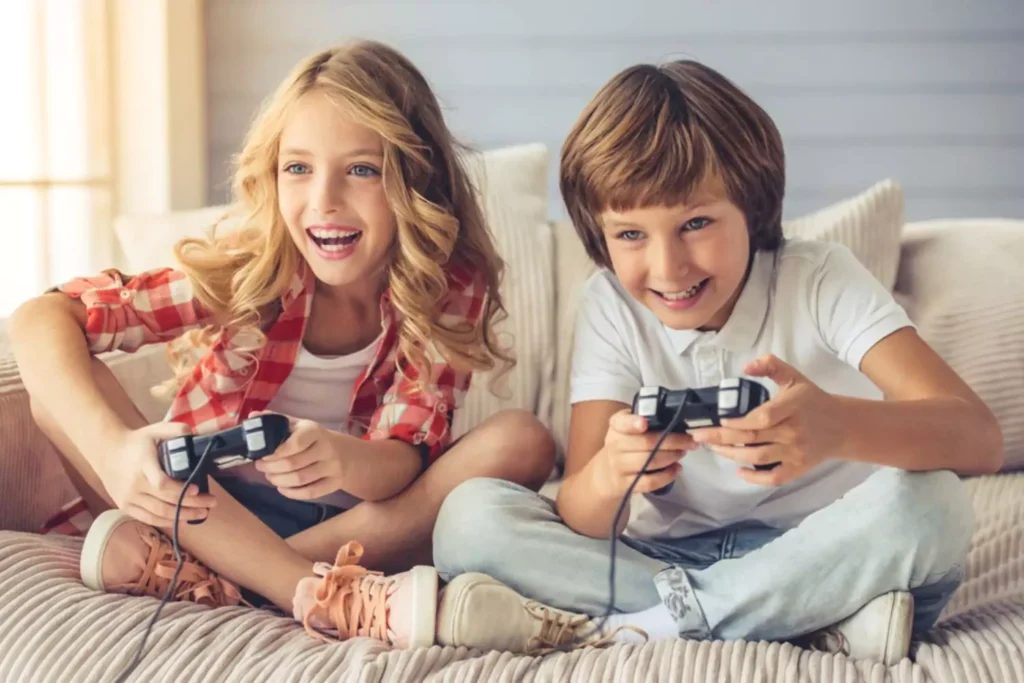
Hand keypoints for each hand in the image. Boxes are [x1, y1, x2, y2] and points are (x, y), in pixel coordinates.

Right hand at [99, 422, 217, 526]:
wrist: (106, 452)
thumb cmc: (136, 442)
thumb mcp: (155, 430)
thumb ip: (176, 430)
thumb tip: (197, 437)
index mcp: (143, 465)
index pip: (161, 483)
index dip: (180, 490)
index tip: (197, 489)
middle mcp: (134, 485)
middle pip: (165, 501)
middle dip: (191, 505)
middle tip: (211, 503)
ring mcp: (128, 498)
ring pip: (158, 513)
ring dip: (182, 516)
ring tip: (202, 514)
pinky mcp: (125, 506)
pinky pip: (147, 518)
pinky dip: (166, 521)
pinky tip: (181, 519)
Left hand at [251, 413, 346, 500]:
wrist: (345, 453)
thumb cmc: (313, 439)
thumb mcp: (298, 425)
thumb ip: (276, 421)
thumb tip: (253, 416)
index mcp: (315, 431)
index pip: (296, 443)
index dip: (275, 453)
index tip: (262, 456)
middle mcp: (326, 448)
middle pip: (294, 464)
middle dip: (271, 468)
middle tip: (260, 467)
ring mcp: (333, 467)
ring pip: (300, 479)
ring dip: (279, 480)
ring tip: (270, 476)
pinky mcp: (335, 483)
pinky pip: (311, 493)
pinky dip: (292, 493)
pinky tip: (282, 488)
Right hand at [589, 409, 698, 497]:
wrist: (605, 474)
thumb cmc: (622, 445)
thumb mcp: (624, 427)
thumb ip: (641, 418)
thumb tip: (673, 417)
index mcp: (616, 427)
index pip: (621, 423)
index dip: (633, 423)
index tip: (645, 423)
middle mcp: (615, 446)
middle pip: (646, 443)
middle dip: (673, 441)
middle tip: (689, 440)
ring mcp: (620, 467)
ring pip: (649, 462)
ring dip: (672, 457)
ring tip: (683, 452)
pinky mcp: (627, 485)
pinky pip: (650, 481)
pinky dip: (667, 476)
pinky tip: (677, 469)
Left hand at [689, 354, 843, 485]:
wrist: (843, 426)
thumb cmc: (812, 399)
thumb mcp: (794, 377)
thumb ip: (771, 365)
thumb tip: (746, 366)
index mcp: (793, 407)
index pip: (762, 418)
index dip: (739, 422)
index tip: (720, 421)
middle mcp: (795, 431)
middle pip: (754, 438)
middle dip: (722, 439)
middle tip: (700, 436)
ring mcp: (797, 452)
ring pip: (759, 458)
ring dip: (732, 455)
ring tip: (713, 448)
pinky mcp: (799, 468)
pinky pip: (774, 478)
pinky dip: (755, 478)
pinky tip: (738, 471)